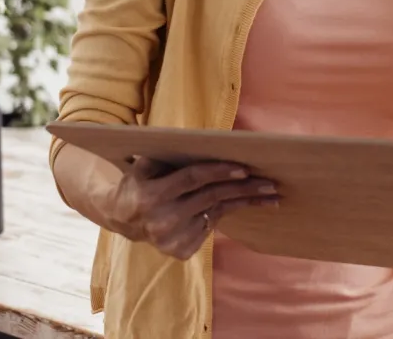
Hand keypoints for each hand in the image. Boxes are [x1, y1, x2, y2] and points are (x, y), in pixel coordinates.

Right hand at [98, 157, 278, 259]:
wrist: (123, 219)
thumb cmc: (138, 183)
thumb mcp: (143, 165)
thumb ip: (166, 155)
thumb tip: (201, 141)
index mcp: (151, 196)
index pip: (192, 179)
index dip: (218, 171)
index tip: (244, 168)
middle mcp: (162, 221)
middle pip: (210, 198)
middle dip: (243, 189)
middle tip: (269, 183)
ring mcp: (172, 240)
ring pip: (215, 213)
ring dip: (243, 203)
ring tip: (269, 196)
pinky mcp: (181, 252)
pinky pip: (210, 227)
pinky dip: (224, 213)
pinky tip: (240, 204)